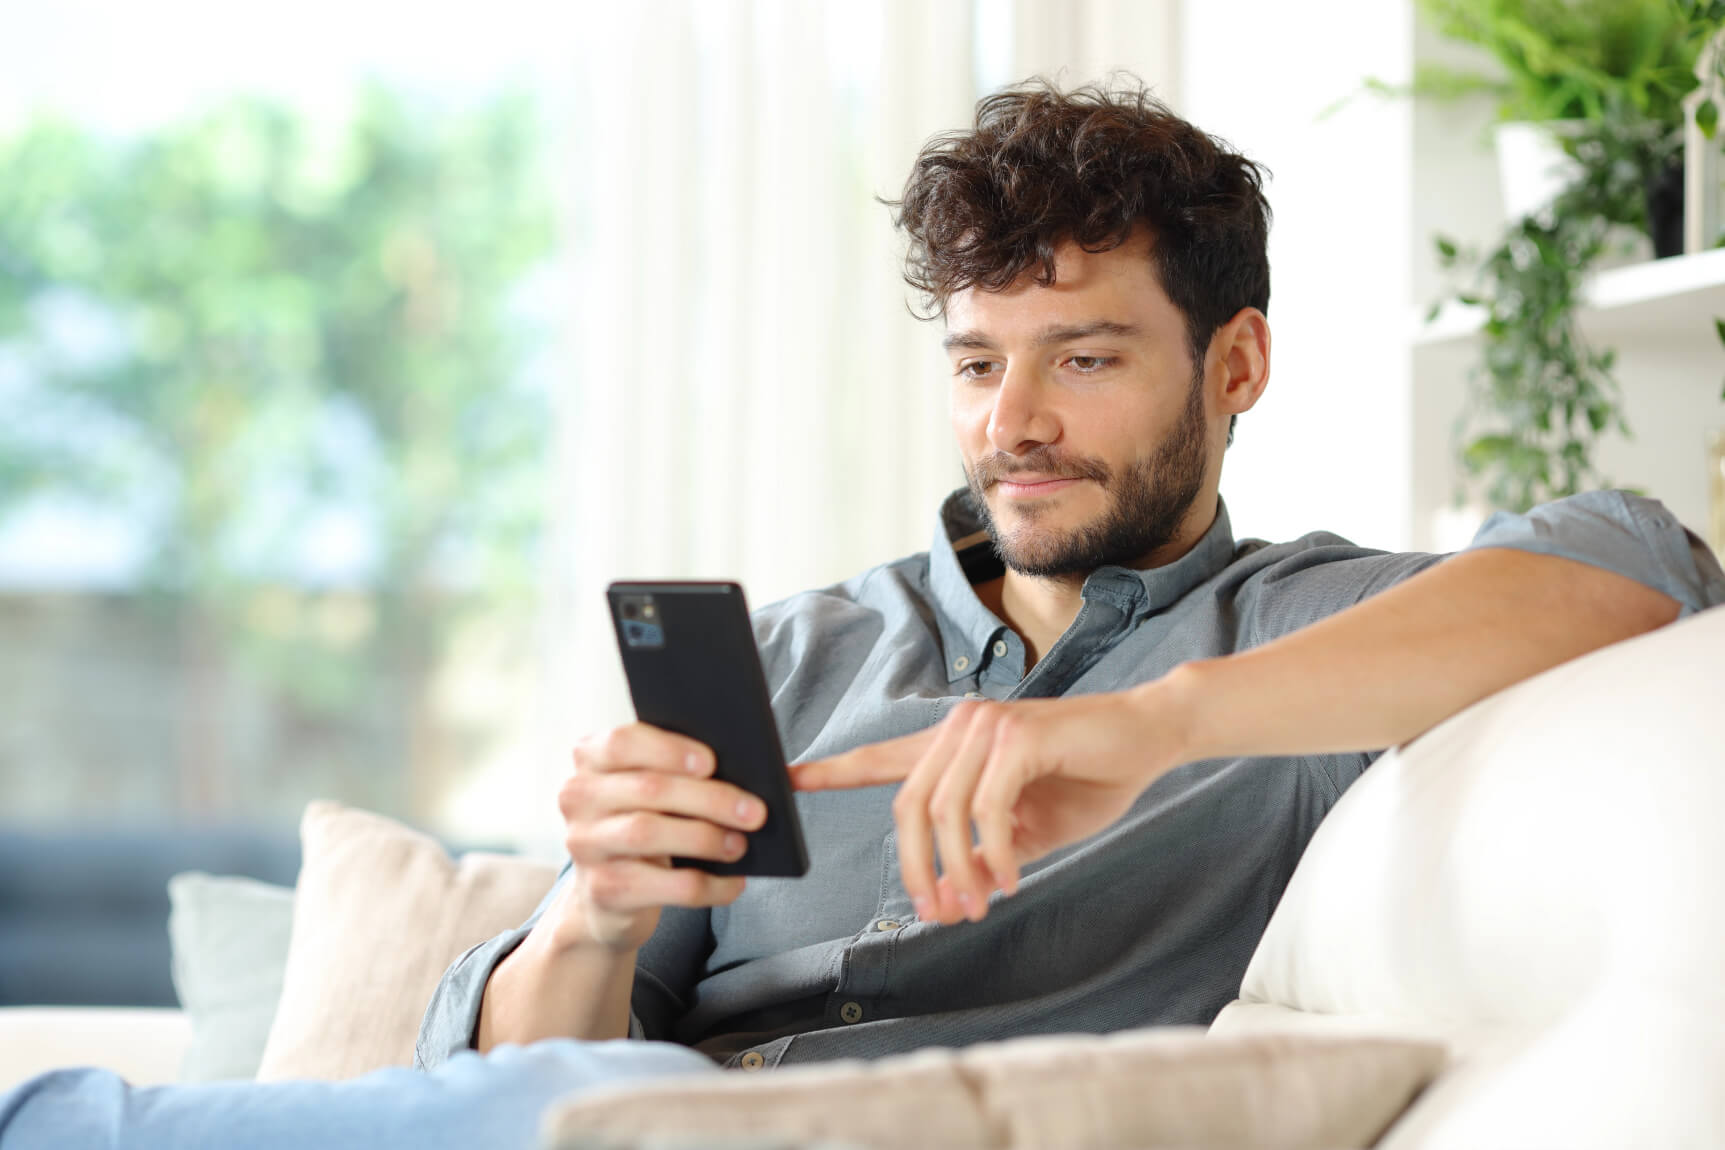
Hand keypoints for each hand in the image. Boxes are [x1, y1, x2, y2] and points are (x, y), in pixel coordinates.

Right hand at [553, 722, 768, 952]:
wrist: (609, 898)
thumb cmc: (646, 823)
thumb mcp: (653, 791)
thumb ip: (681, 768)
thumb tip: (752, 760)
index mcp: (590, 759)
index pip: (623, 741)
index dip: (669, 749)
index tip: (713, 761)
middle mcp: (576, 797)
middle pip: (649, 789)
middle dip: (711, 798)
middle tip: (756, 810)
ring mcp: (584, 845)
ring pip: (651, 833)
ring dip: (708, 837)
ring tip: (743, 843)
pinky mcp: (603, 891)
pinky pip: (665, 886)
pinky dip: (708, 885)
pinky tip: (735, 883)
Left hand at [791, 682, 1188, 924]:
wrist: (1150, 739)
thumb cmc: (1089, 778)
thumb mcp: (1028, 830)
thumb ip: (985, 854)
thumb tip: (954, 896)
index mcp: (955, 746)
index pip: (882, 759)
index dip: (832, 771)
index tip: (787, 779)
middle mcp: (962, 728)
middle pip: (908, 806)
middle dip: (916, 868)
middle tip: (936, 913)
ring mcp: (987, 728)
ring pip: (943, 812)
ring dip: (957, 869)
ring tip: (980, 905)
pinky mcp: (1019, 736)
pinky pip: (987, 809)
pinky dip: (995, 853)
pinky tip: (1012, 879)